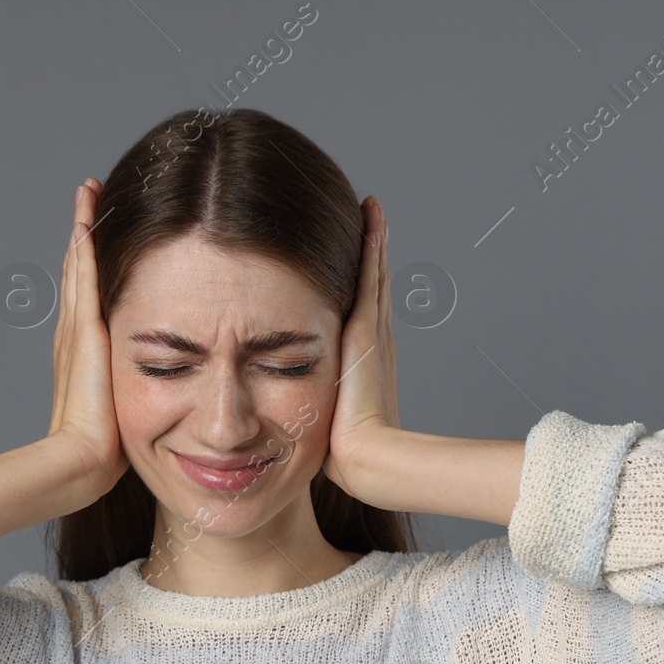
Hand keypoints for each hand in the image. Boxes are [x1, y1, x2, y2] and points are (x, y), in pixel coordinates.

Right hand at [46, 178, 128, 496]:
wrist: (82, 456)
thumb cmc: (106, 448)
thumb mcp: (134, 409)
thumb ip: (147, 393)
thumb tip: (174, 394)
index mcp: (86, 350)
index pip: (90, 296)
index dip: (93, 265)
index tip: (99, 236)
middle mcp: (76, 331)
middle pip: (81, 270)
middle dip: (87, 236)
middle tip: (91, 198)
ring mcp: (76, 326)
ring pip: (81, 264)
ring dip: (85, 228)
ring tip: (90, 194)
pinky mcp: (84, 327)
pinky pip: (84, 274)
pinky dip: (85, 243)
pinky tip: (89, 216)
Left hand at [322, 196, 399, 499]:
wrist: (365, 455)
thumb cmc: (343, 451)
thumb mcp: (323, 419)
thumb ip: (312, 408)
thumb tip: (288, 416)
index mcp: (365, 360)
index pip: (362, 312)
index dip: (363, 286)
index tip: (358, 260)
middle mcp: (375, 340)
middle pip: (372, 286)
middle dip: (371, 255)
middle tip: (372, 219)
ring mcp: (374, 331)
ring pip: (373, 274)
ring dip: (373, 240)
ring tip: (372, 208)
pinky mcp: (367, 328)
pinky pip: (370, 274)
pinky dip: (372, 244)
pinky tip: (370, 215)